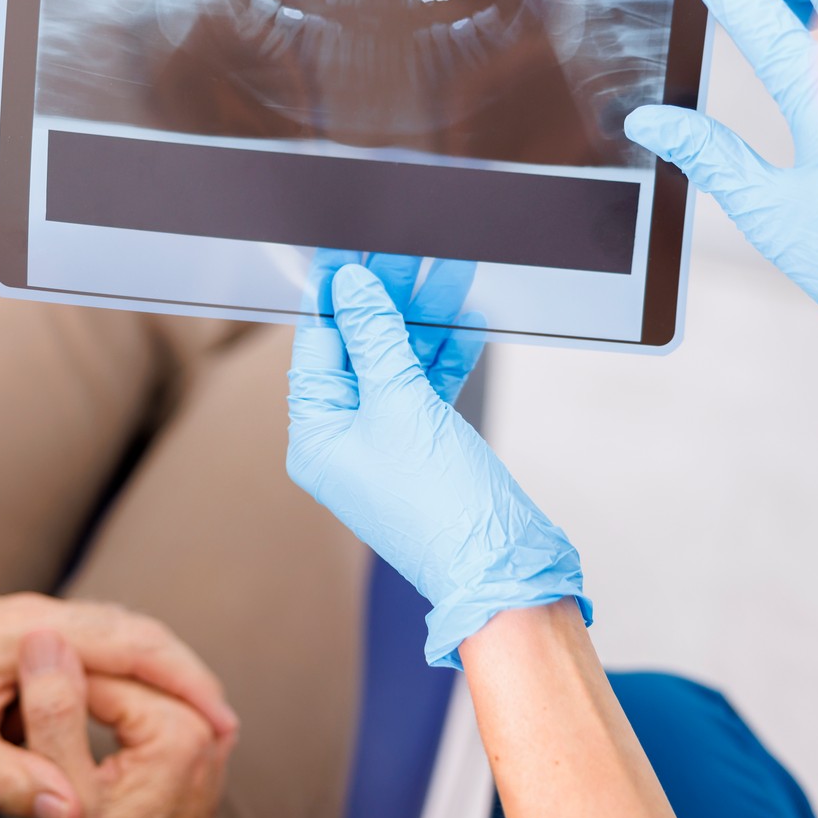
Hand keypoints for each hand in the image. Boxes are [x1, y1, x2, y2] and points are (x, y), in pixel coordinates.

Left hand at [0, 594, 235, 817]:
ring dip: (162, 677)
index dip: (184, 680)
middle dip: (186, 677)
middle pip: (138, 632)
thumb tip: (72, 812)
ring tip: (200, 728)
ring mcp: (35, 622)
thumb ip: (5, 777)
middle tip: (225, 728)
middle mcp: (39, 613)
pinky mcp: (28, 640)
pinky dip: (132, 680)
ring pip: (122, 639)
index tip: (221, 722)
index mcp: (30, 627)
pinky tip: (146, 720)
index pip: (132, 641)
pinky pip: (98, 652)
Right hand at [19, 630, 228, 817]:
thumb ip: (54, 713)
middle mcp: (205, 732)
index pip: (103, 670)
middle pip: (122, 679)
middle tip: (14, 691)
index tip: (5, 685)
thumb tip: (43, 638)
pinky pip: (143, 714)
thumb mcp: (63, 791)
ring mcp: (204, 747)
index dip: (50, 674)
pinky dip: (108, 713)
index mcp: (179, 730)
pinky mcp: (193, 762)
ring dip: (87, 696)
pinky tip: (71, 723)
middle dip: (72, 682)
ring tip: (35, 710)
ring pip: (131, 694)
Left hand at [287, 264, 588, 668]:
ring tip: (451, 269)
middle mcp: (345, 440)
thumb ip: (376, 338)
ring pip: (400, 363)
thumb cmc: (440, 504)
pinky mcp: (427, 447)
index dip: (336, 294)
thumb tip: (353, 287)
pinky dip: (448, 354)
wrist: (500, 569)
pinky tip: (468, 319)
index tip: (348, 249)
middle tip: (410, 250)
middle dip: (390, 298)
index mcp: (317, 435)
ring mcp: (388, 443)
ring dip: (426, 319)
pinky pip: (429, 387)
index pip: (318, 345)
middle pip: (361, 349)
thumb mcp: (400, 403)